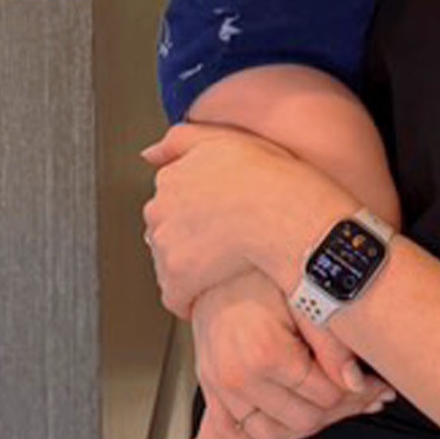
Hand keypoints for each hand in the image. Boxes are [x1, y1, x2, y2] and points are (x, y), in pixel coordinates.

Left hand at [142, 121, 344, 316]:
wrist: (289, 217)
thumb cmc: (272, 179)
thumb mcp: (226, 139)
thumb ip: (182, 140)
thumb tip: (149, 155)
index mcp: (171, 176)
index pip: (169, 200)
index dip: (196, 213)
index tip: (216, 220)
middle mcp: (161, 208)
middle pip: (166, 231)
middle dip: (189, 240)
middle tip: (224, 244)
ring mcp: (167, 243)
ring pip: (169, 264)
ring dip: (191, 270)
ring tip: (225, 268)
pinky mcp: (179, 276)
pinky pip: (176, 296)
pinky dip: (192, 299)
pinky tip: (217, 293)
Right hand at [193, 271, 392, 438]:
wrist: (213, 270)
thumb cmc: (260, 277)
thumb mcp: (306, 299)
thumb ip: (332, 343)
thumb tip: (356, 383)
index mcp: (266, 353)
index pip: (326, 395)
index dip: (359, 393)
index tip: (378, 384)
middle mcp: (239, 377)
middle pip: (304, 420)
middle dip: (340, 411)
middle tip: (368, 397)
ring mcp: (220, 387)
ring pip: (272, 433)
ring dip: (306, 430)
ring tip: (336, 410)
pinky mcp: (210, 389)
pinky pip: (234, 434)